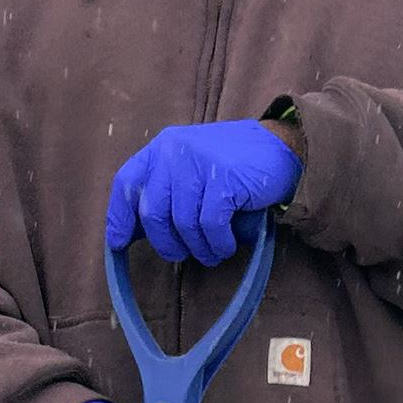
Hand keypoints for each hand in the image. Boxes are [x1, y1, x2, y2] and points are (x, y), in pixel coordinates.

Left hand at [106, 117, 300, 266]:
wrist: (282, 148)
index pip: (126, 183)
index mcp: (162, 148)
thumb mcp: (192, 170)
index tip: (119, 243)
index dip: (119, 217)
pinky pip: (209, 225)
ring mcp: (198, 163)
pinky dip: (219, 242)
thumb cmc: (234, 167)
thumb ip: (166, 193)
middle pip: (152, 211)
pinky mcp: (223, 178)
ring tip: (214, 252)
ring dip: (199, 247)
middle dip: (167, 243)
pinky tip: (228, 243)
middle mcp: (174, 151)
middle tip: (182, 254)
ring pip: (182, 223)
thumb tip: (134, 232)